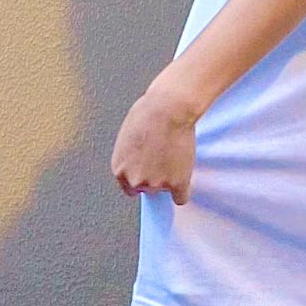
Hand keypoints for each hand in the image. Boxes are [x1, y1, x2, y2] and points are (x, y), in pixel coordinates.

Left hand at [110, 88, 196, 205]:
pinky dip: (183, 191)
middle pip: (148, 189)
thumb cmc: (149, 112)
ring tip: (176, 152)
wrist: (169, 109)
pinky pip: (181, 196)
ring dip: (171, 177)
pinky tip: (186, 180)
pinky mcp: (177, 183)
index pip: (129, 187)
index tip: (150, 171)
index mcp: (119, 168)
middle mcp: (135, 180)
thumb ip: (131, 154)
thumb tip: (139, 157)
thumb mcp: (129, 135)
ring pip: (165, 189)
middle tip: (165, 155)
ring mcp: (157, 184)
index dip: (142, 176)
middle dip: (156, 175)